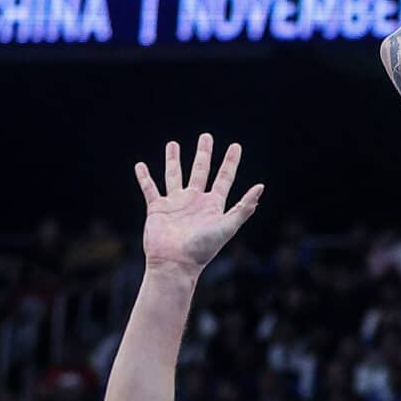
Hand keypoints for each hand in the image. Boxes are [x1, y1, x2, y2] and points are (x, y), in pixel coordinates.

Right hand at [136, 134, 263, 276]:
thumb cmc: (202, 249)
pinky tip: (140, 166)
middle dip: (203, 153)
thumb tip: (261, 187)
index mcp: (213, 205)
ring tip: (172, 144)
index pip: (224, 178)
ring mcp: (175, 203)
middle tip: (205, 136)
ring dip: (173, 159)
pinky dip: (144, 177)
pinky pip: (149, 189)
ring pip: (174, 175)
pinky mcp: (157, 208)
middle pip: (200, 170)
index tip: (236, 146)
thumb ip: (243, 208)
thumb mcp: (227, 227)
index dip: (230, 162)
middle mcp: (195, 201)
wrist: (175, 264)